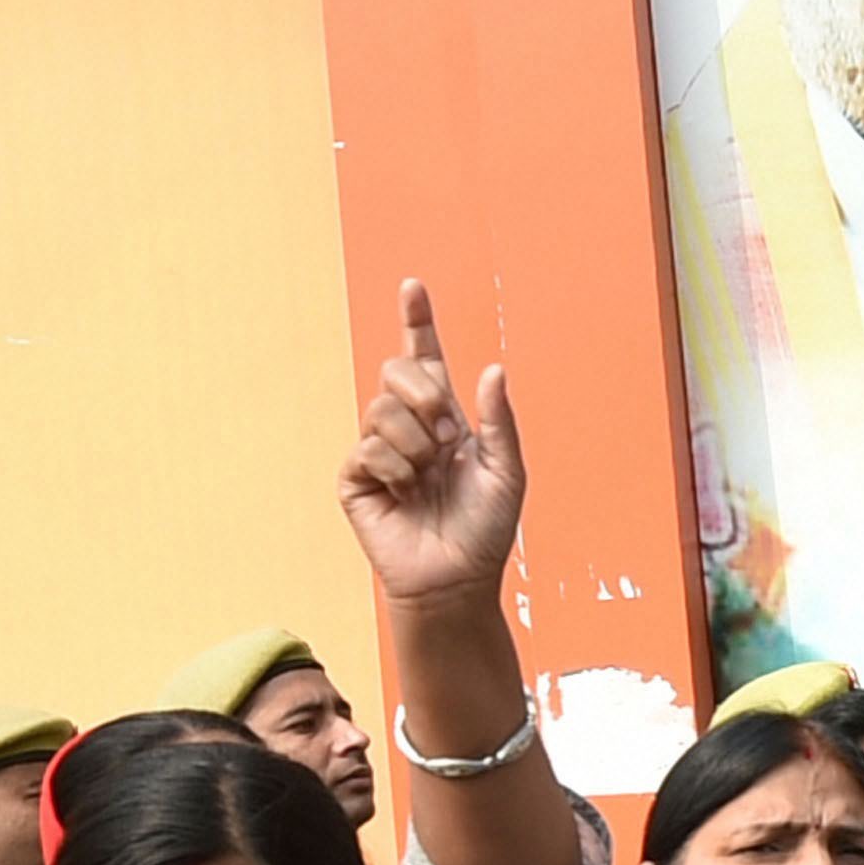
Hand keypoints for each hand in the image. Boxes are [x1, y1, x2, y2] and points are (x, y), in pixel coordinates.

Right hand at [338, 280, 527, 608]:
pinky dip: (395, 468)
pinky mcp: (355, 477)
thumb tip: (492, 369)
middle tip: (449, 437)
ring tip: (429, 476)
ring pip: (382, 408)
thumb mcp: (507, 472)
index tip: (412, 286)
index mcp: (445, 419)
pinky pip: (368, 447)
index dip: (417, 323)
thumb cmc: (486, 531)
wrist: (457, 578)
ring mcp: (379, 450)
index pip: (426, 361)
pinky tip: (405, 492)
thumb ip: (498, 421)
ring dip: (416, 442)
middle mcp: (408, 428)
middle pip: (396, 370)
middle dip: (424, 394)